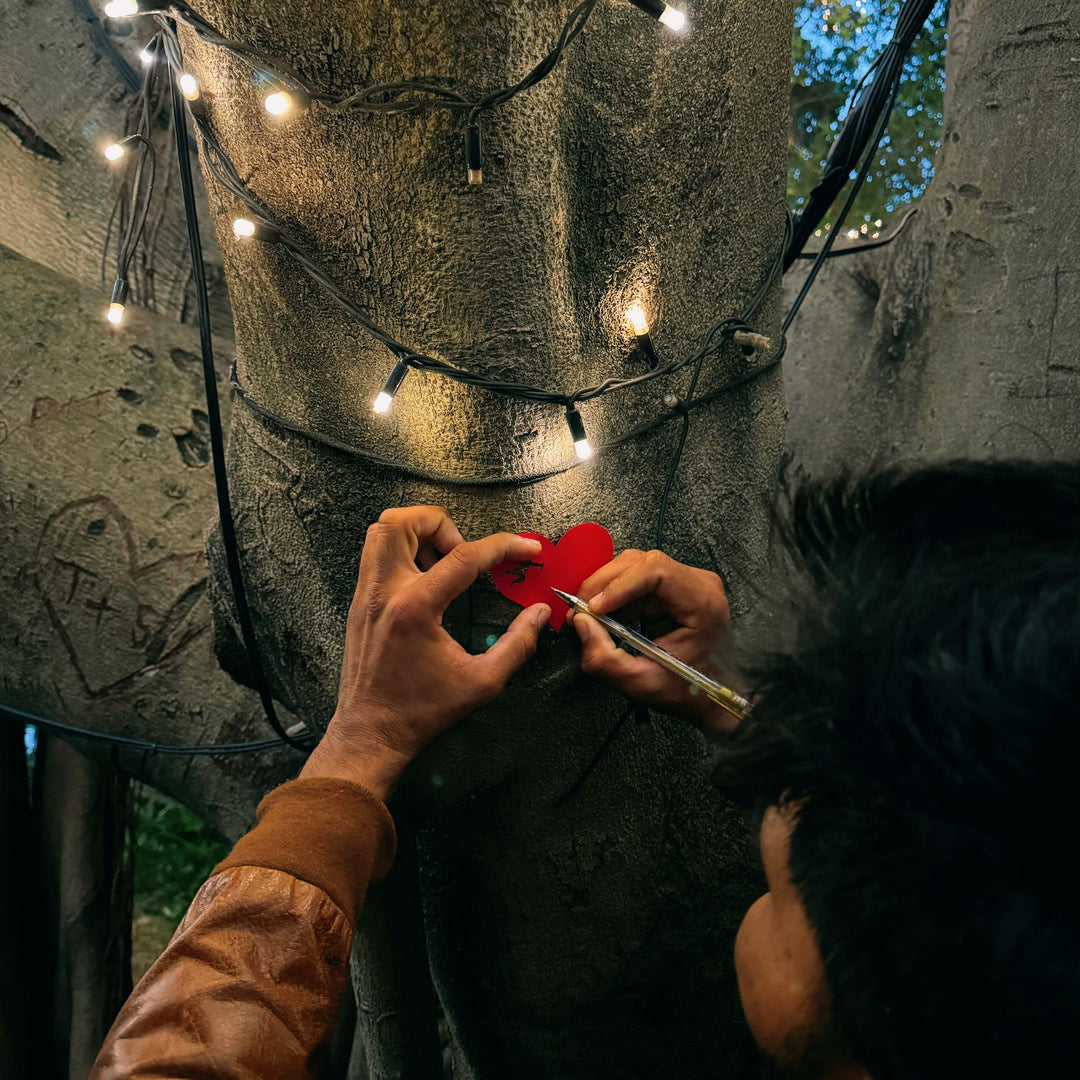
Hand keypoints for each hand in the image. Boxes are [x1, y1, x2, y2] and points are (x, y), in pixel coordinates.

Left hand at [301, 506, 550, 798]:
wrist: (371, 733)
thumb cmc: (422, 711)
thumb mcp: (482, 682)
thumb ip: (517, 644)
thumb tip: (540, 614)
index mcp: (416, 609)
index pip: (464, 557)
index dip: (504, 546)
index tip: (527, 547)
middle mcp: (384, 592)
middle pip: (403, 522)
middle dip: (442, 525)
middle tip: (463, 553)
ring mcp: (365, 595)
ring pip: (381, 531)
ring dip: (417, 533)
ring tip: (442, 562)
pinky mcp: (359, 603)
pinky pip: (375, 555)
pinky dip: (403, 553)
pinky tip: (426, 582)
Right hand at [573, 549, 738, 733]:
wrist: (714, 698)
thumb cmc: (689, 692)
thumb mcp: (642, 684)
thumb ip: (605, 659)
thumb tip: (580, 622)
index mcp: (702, 603)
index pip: (656, 570)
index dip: (619, 584)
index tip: (593, 608)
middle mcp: (698, 584)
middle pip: (640, 562)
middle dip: (604, 585)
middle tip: (579, 611)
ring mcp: (686, 582)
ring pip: (633, 567)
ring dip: (606, 590)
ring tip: (590, 617)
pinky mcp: (672, 588)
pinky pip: (634, 581)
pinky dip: (614, 597)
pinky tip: (606, 618)